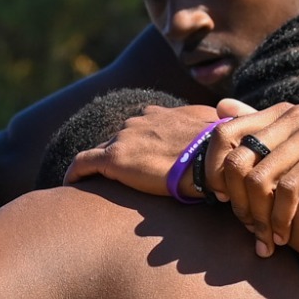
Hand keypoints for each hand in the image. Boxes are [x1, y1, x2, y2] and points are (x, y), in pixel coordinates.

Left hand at [65, 103, 222, 196]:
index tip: (140, 157)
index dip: (140, 141)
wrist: (213, 160)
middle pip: (121, 137)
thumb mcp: (226, 134)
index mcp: (165, 115)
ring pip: (101, 149)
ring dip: (97, 164)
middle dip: (119, 153)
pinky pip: (83, 163)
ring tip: (91, 183)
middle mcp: (142, 121)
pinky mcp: (113, 159)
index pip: (145, 126)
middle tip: (116, 176)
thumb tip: (230, 129)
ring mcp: (126, 138)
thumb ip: (221, 129)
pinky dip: (74, 171)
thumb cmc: (225, 152)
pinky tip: (67, 183)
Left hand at [199, 101, 298, 252]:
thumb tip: (219, 105)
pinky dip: (281, 219)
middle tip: (250, 231)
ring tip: (268, 241)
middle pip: (237, 161)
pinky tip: (285, 236)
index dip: (215, 172)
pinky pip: (289, 189)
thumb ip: (261, 129)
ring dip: (259, 219)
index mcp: (283, 113)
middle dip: (237, 204)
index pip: (223, 135)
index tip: (223, 203)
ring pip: (260, 180)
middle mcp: (297, 114)